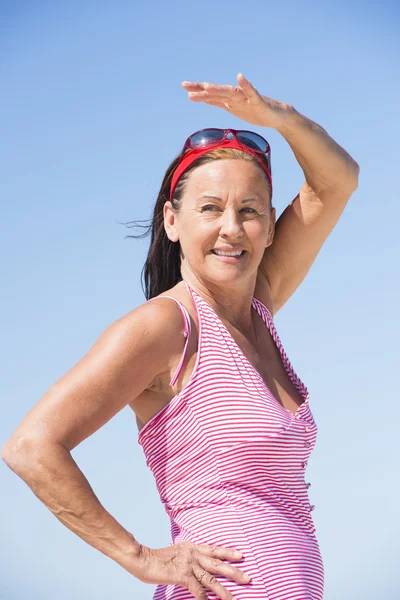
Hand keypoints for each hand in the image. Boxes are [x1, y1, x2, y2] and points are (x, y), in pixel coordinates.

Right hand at [131, 541, 250, 599]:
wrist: (142, 558)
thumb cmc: (157, 558)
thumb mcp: (176, 553)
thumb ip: (187, 557)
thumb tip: (195, 565)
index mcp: (192, 547)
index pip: (214, 549)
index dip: (228, 552)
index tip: (241, 555)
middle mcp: (193, 554)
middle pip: (218, 563)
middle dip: (234, 571)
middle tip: (248, 579)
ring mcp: (188, 564)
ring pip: (211, 579)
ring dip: (224, 591)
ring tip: (234, 599)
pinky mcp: (182, 575)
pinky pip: (198, 590)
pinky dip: (205, 599)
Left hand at [182, 73, 294, 130]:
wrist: (278, 117)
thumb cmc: (256, 111)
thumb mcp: (234, 109)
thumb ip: (220, 102)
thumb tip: (204, 98)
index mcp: (230, 100)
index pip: (211, 95)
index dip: (198, 91)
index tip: (184, 87)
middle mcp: (237, 96)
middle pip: (217, 92)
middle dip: (202, 89)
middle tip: (185, 85)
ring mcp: (247, 98)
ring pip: (230, 92)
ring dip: (218, 89)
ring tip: (206, 86)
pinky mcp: (259, 102)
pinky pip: (252, 93)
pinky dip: (246, 85)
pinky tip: (240, 76)